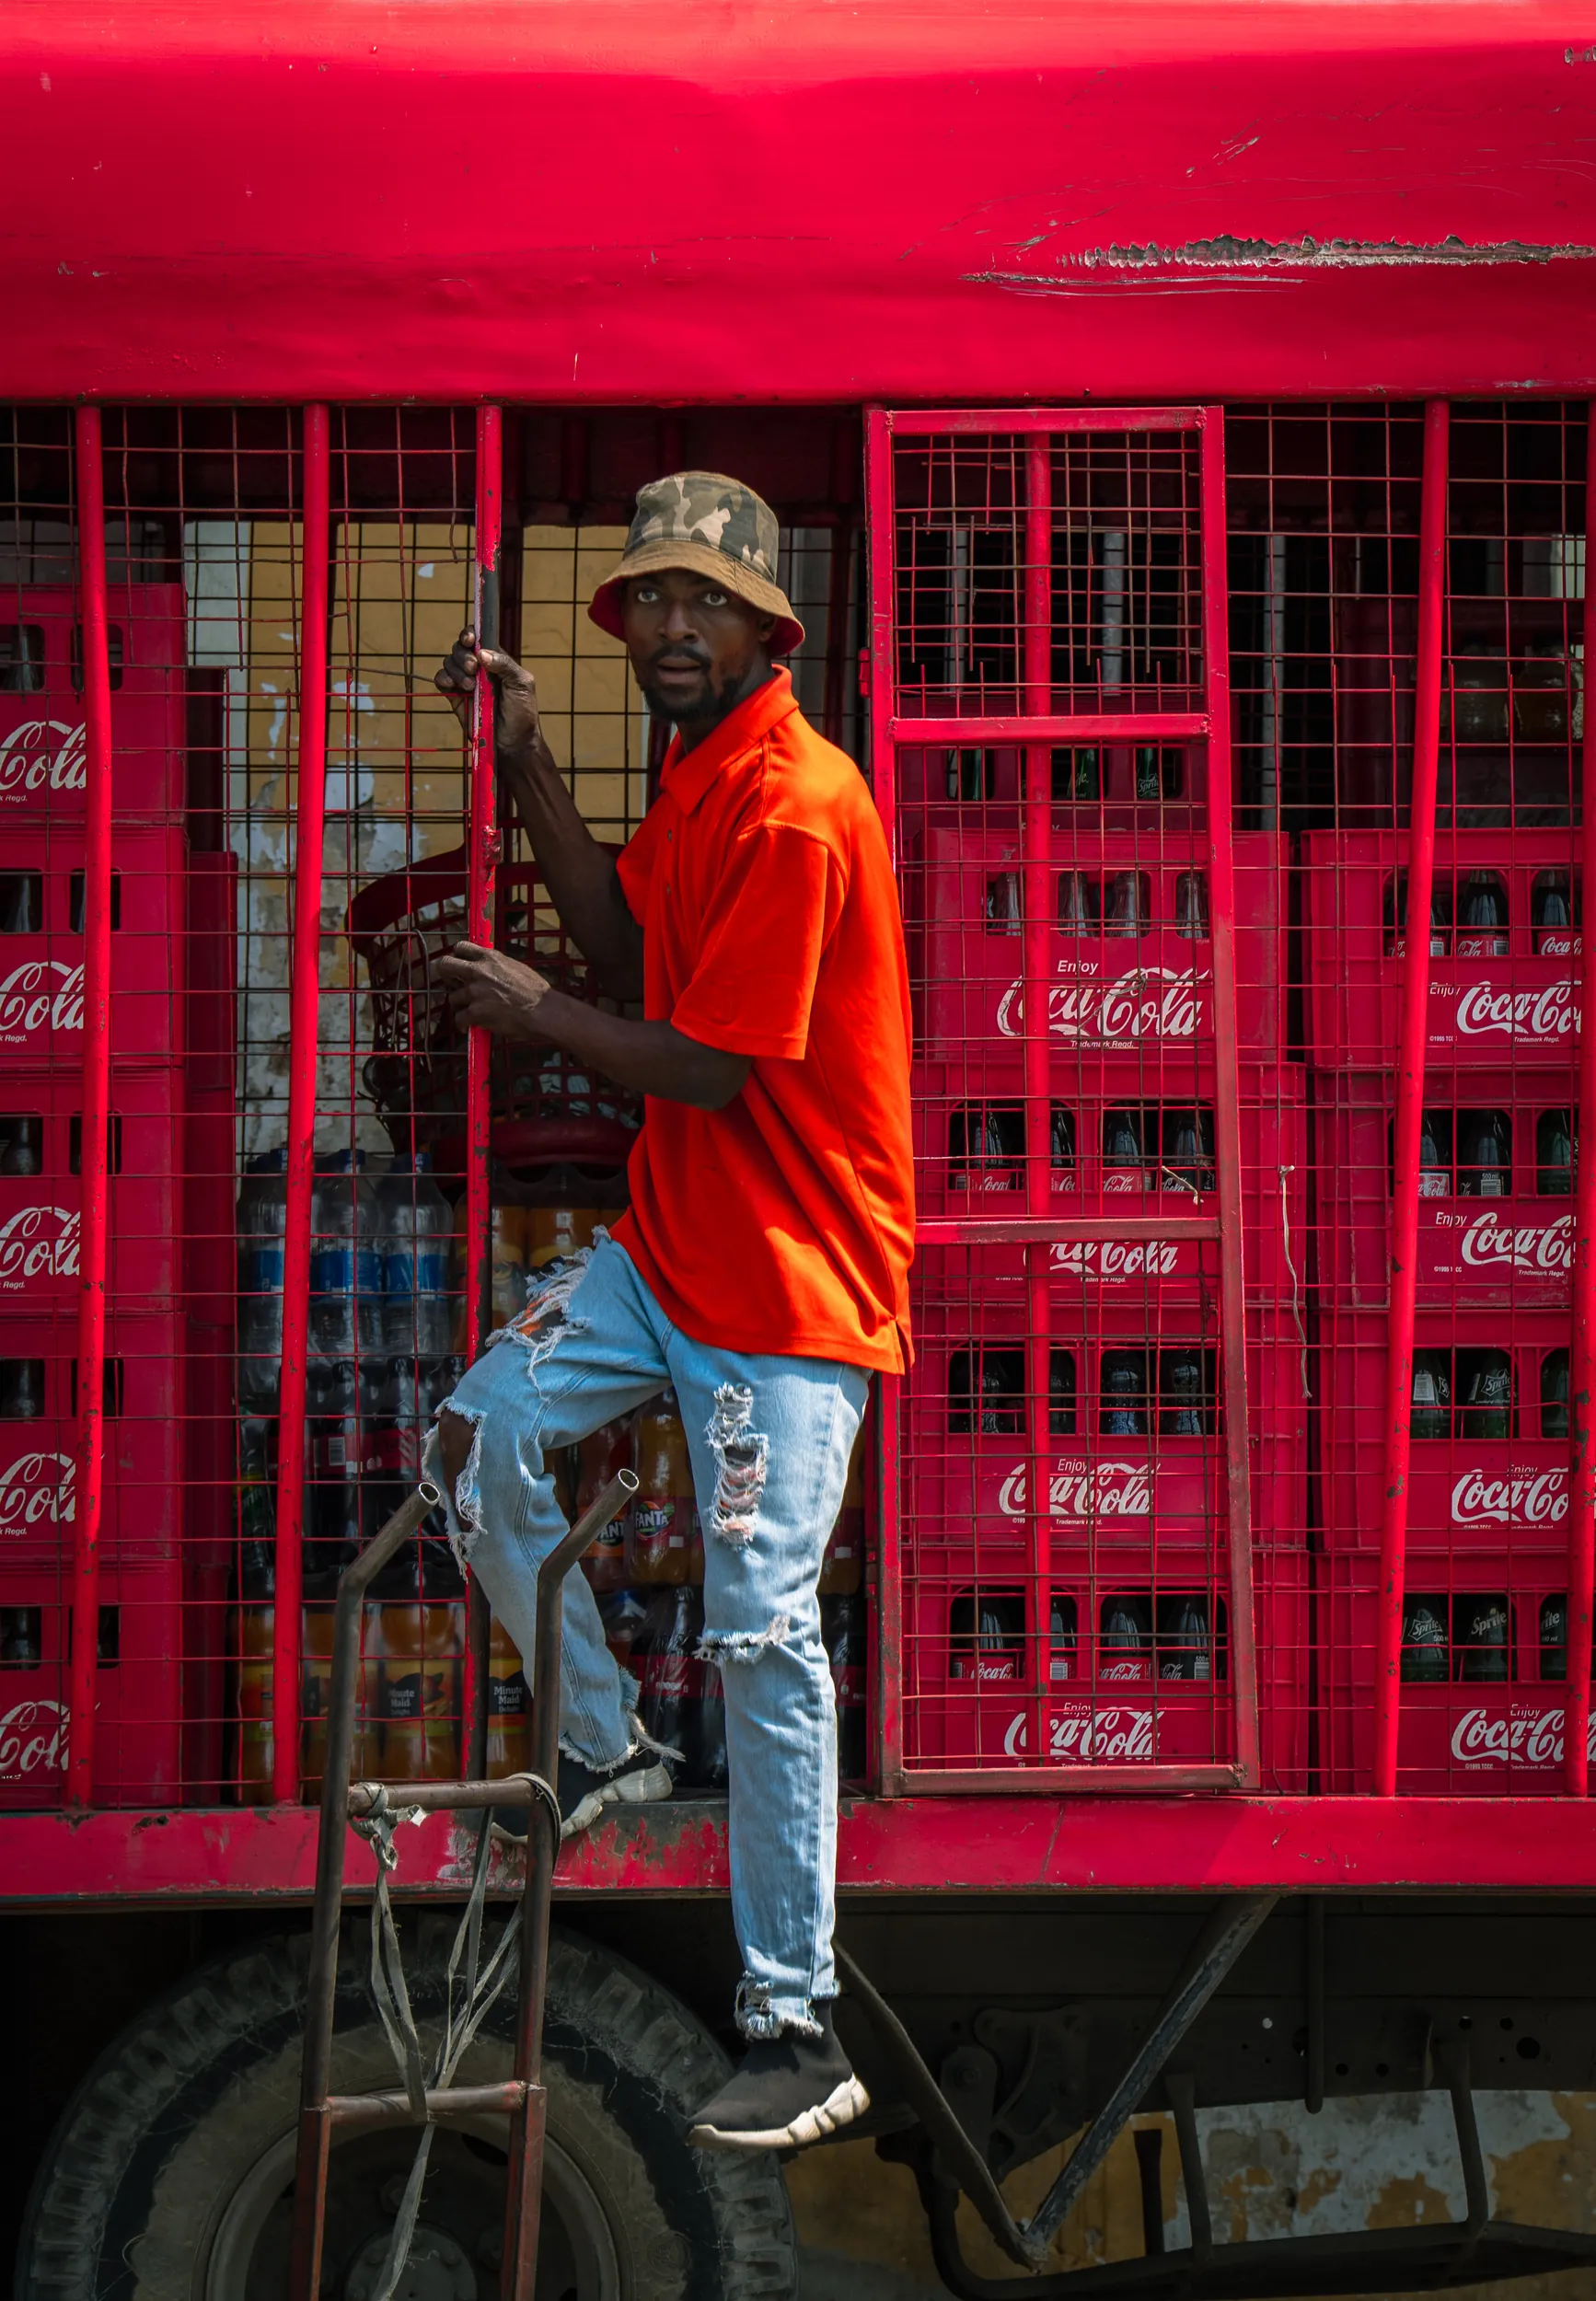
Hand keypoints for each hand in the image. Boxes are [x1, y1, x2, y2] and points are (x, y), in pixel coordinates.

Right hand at [434, 627, 544, 767]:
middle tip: (473, 669)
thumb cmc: (522, 712)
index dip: (470, 634)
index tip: (470, 640)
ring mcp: (465, 681)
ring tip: (470, 686)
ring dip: (456, 670)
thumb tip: (482, 653)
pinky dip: (443, 678)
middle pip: (460, 647)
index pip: (479, 638)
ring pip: (449, 662)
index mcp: (495, 659)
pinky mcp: (455, 696)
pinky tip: (453, 686)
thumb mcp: (521, 683)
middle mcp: (478, 667)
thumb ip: (505, 664)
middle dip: (463, 655)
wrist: (513, 741)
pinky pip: (441, 680)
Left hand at [437, 939, 553, 1039]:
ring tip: (471, 1011)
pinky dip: (463, 1024)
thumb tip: (486, 967)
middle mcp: (478, 971)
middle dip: (446, 976)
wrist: (542, 1011)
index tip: (459, 965)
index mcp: (489, 957)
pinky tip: (470, 1026)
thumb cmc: (534, 990)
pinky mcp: (475, 1012)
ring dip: (460, 1005)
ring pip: (452, 997)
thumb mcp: (514, 966)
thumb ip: (495, 965)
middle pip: (445, 965)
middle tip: (453, 985)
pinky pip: (458, 1018)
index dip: (457, 957)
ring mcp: (475, 992)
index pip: (461, 947)